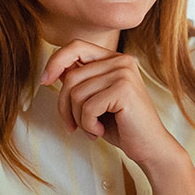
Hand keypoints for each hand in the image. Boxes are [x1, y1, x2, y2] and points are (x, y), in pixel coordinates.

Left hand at [38, 40, 186, 168]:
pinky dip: (87, 125)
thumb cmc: (121, 126)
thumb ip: (80, 82)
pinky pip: (87, 107)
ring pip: (76, 93)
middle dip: (64, 106)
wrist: (150, 148)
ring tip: (92, 128)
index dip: (55, 61)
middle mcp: (121, 61)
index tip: (44, 81)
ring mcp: (123, 73)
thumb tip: (53, 70)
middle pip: (71, 76)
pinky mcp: (124, 90)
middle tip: (73, 126)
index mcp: (114, 59)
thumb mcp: (95, 99)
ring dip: (78, 118)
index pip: (76, 46)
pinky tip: (100, 131)